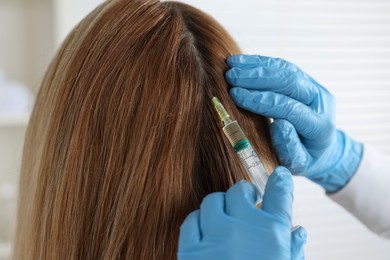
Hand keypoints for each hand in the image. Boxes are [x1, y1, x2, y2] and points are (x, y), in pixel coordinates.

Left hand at [177, 167, 305, 259]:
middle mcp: (243, 227)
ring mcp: (215, 235)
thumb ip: (293, 250)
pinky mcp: (191, 248)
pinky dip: (199, 222)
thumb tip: (299, 232)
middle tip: (246, 201)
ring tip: (225, 218)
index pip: (279, 193)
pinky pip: (191, 220)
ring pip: (213, 201)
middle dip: (244, 194)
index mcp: (273, 234)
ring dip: (220, 206)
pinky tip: (206, 231)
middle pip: (240, 190)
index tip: (277, 176)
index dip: (279, 181)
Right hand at [225, 54, 362, 192]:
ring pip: (286, 69)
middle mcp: (320, 102)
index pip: (289, 108)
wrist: (320, 149)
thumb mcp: (296, 163)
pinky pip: (282, 66)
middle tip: (231, 77)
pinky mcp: (303, 79)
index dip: (261, 100)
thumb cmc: (302, 158)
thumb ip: (289, 147)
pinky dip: (260, 62)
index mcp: (320, 126)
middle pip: (290, 82)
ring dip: (257, 66)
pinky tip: (241, 61)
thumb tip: (278, 124)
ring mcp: (313, 87)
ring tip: (231, 65)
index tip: (235, 95)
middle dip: (257, 78)